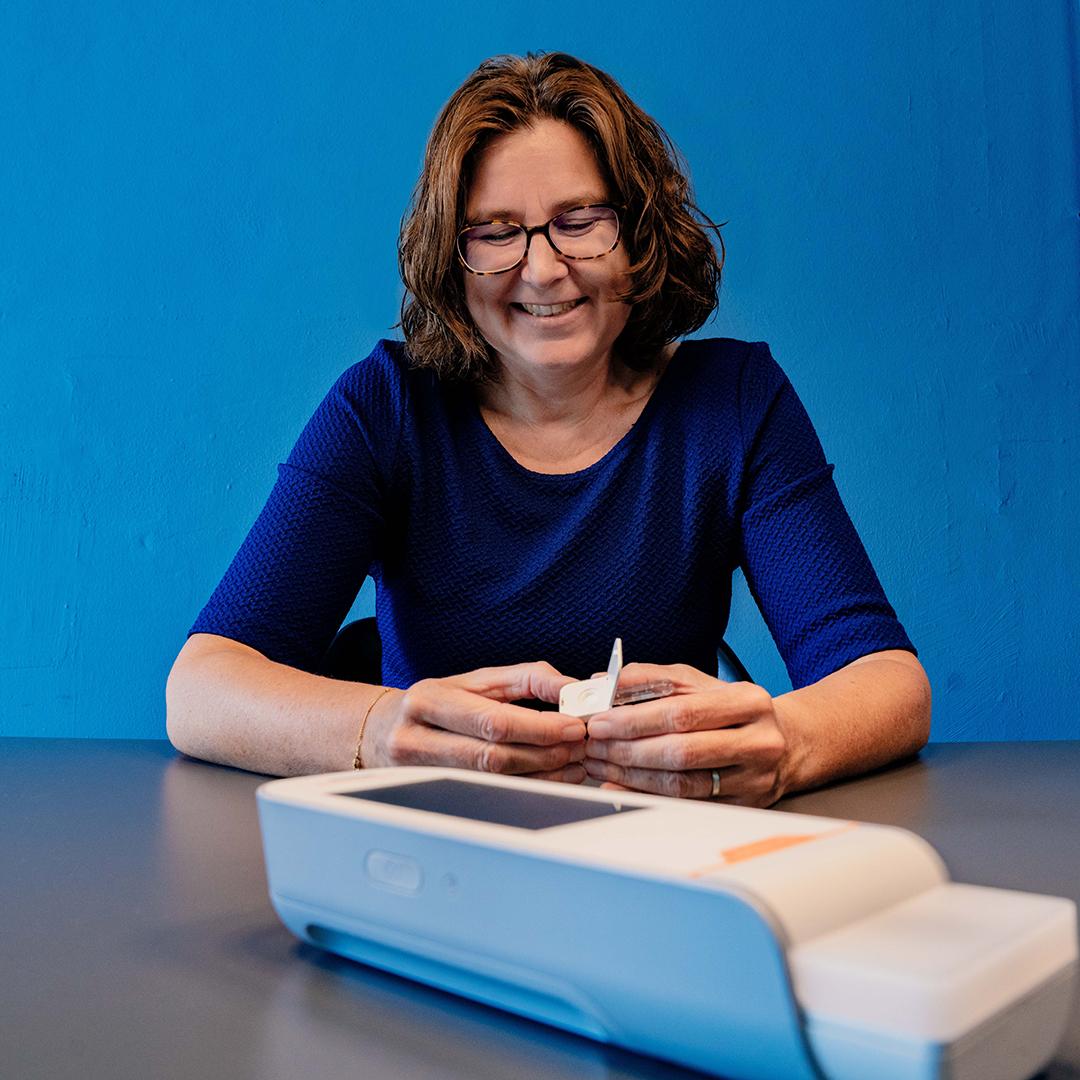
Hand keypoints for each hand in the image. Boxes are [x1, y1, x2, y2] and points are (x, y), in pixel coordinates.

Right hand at [362, 663, 587, 782]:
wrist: (384, 732)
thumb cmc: (438, 702)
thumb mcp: (476, 680)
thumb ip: (526, 679)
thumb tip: (570, 687)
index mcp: (429, 701)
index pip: (491, 721)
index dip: (538, 727)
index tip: (573, 725)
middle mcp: (418, 739)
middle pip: (492, 757)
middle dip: (545, 753)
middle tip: (578, 746)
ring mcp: (423, 775)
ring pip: (493, 782)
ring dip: (542, 775)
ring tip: (573, 763)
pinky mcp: (436, 797)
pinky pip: (491, 796)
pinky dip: (528, 788)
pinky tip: (552, 779)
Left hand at [583, 663, 789, 806]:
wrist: (785, 743)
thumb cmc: (732, 710)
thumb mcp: (699, 683)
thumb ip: (652, 679)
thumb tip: (603, 684)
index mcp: (748, 702)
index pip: (682, 712)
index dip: (636, 719)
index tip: (601, 721)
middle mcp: (758, 741)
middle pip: (681, 751)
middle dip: (628, 749)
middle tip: (595, 744)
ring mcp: (753, 779)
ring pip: (681, 783)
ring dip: (632, 775)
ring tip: (601, 763)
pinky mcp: (743, 806)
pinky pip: (685, 804)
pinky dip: (647, 795)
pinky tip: (621, 785)